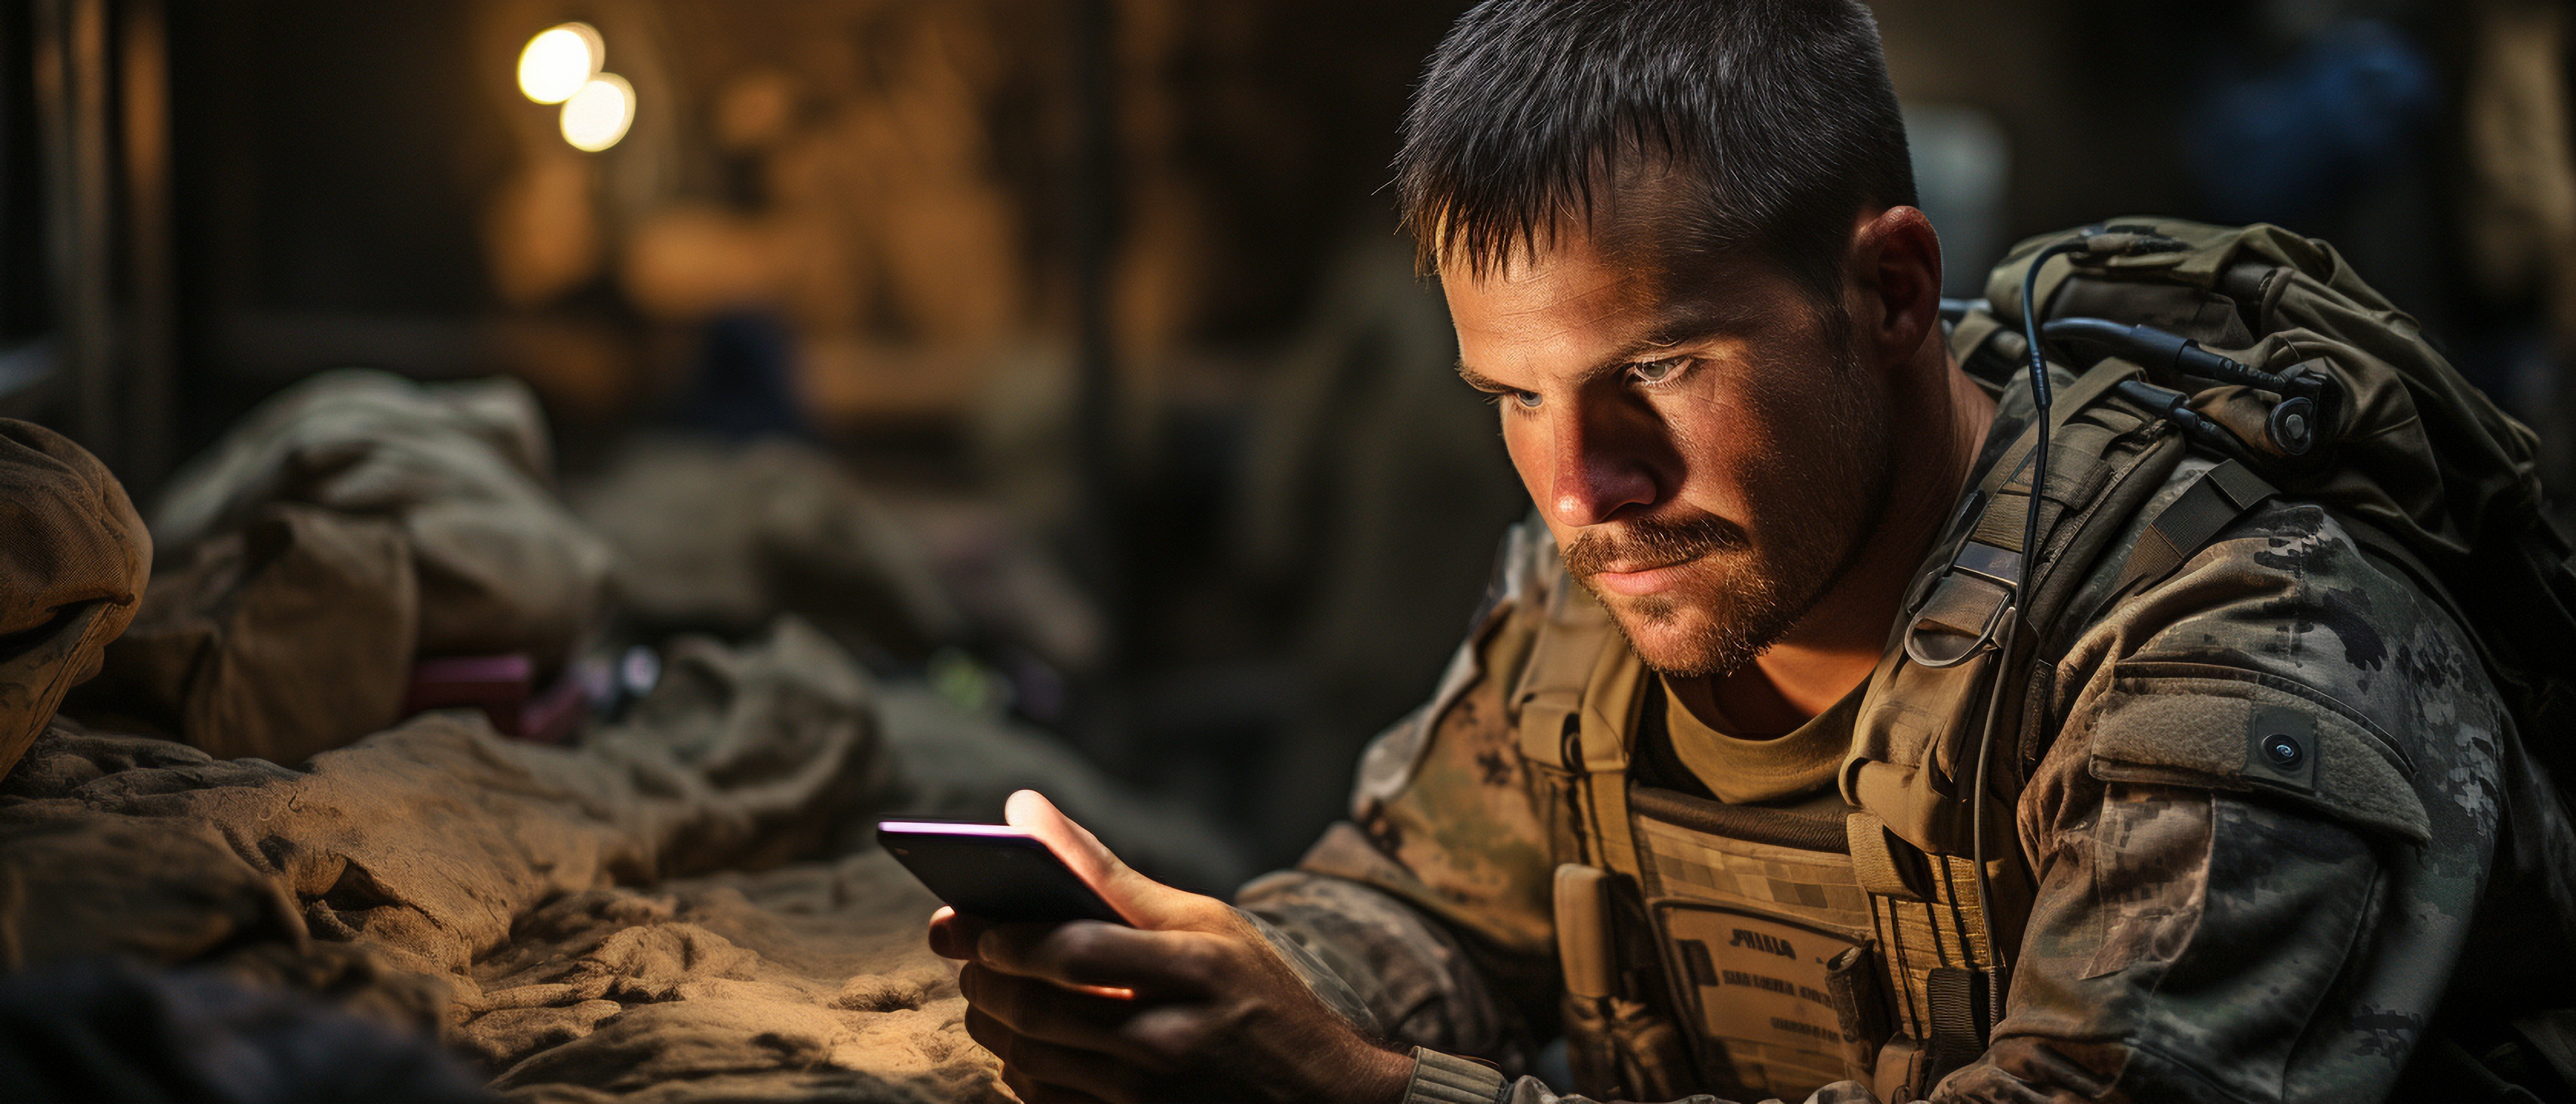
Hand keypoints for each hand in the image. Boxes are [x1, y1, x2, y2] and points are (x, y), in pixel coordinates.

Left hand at [926, 790, 1415, 1103]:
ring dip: (991, 1023)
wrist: (1318, 1098)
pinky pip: (1045, 1103)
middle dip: (985, 979)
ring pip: (1031, 1060)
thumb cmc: (1255, 995)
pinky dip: (1019, 1070)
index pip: (1075, 953)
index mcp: (1194, 971)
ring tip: (987, 992)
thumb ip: (1109, 873)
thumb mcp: (1206, 923)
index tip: (969, 923)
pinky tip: (1022, 1044)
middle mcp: (1169, 1039)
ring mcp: (1149, 1097)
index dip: (1008, 937)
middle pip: (1040, 1011)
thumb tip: (1023, 809)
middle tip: (966, 954)